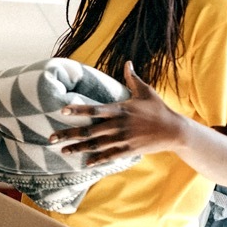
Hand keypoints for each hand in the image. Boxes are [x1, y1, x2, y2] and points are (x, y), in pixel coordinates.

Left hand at [48, 61, 184, 164]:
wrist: (174, 131)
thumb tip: (128, 63)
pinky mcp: (128, 150)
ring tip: (63, 151)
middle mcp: (118, 125)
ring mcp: (123, 139)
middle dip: (69, 135)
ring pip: (96, 145)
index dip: (78, 109)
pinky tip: (85, 163)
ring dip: (78, 149)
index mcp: (120, 109)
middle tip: (51, 138)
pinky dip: (97, 160)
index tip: (62, 111)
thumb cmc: (158, 109)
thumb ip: (133, 78)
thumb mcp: (146, 91)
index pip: (95, 109)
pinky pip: (110, 156)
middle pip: (89, 131)